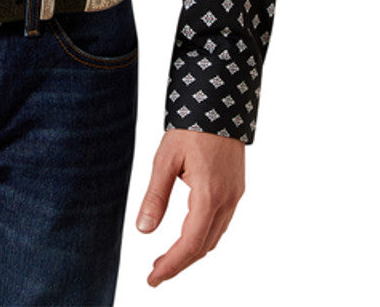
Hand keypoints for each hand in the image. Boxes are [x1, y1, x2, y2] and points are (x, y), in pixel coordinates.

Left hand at [135, 127, 244, 286]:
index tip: (153, 278)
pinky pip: (221, 222)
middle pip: (204, 246)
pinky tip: (188, 235)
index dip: (171, 265)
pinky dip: (204, 236)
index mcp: (209, 195)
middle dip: (179, 263)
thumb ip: (156, 196)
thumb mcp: (165, 159)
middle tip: (155, 273)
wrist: (220, 100)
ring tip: (166, 258)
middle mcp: (227, 200)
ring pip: (215, 236)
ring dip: (192, 251)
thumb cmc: (190, 126)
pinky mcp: (236, 188)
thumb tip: (143, 230)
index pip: (190, 244)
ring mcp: (235, 195)